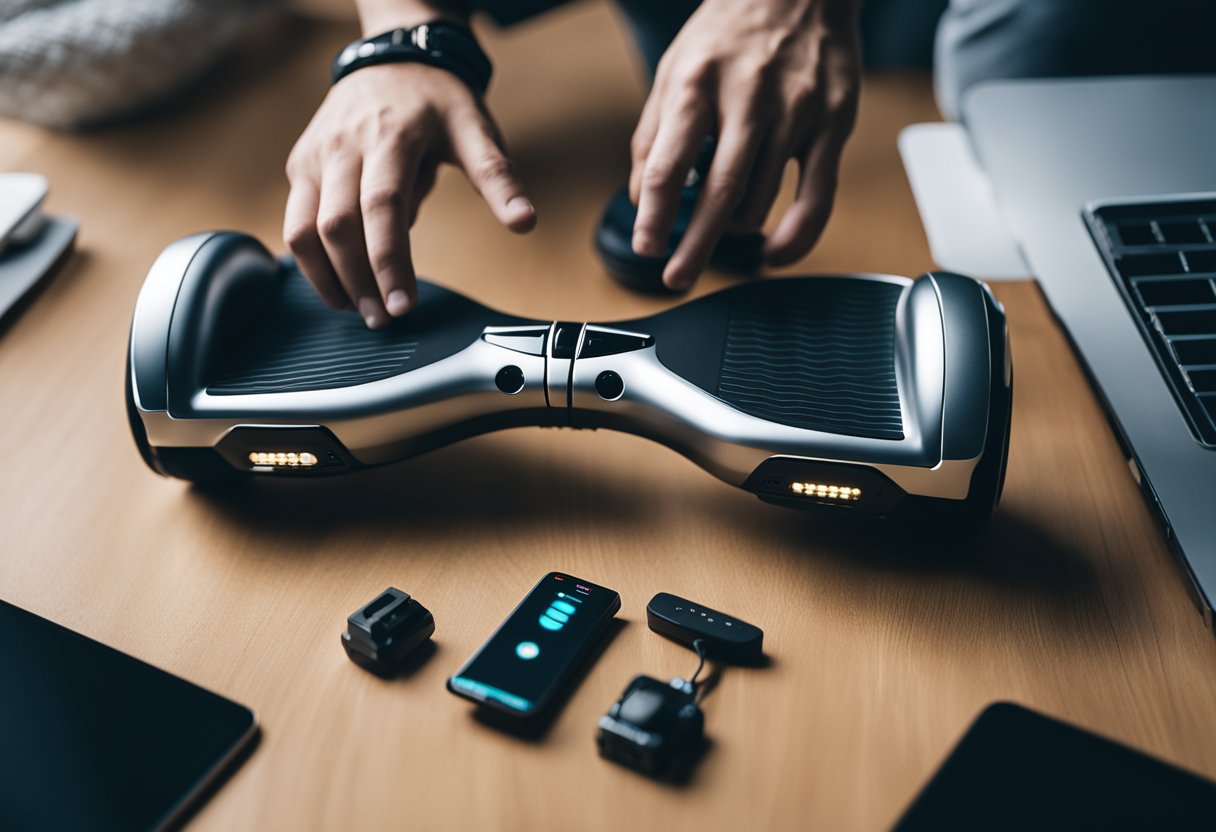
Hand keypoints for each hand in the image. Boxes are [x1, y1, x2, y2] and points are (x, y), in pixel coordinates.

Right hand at [284, 57, 534, 327]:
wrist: (393, 58)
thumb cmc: (437, 101)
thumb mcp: (475, 129)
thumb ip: (497, 178)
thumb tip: (525, 222)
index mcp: (391, 135)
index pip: (383, 207)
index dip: (389, 261)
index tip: (404, 306)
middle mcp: (343, 145)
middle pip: (337, 226)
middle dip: (359, 281)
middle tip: (385, 320)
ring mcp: (314, 156)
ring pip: (303, 230)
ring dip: (327, 279)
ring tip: (359, 310)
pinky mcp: (299, 166)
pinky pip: (293, 224)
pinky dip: (310, 263)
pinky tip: (337, 288)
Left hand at [628, 0, 860, 289]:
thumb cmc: (728, 35)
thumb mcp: (674, 72)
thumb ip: (654, 136)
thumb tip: (642, 200)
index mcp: (697, 83)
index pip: (670, 165)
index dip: (655, 216)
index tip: (648, 248)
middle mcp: (748, 97)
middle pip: (719, 193)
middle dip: (694, 246)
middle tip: (676, 279)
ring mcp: (796, 111)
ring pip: (761, 199)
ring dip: (736, 227)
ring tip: (725, 219)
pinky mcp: (832, 123)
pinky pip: (817, 198)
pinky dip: (794, 237)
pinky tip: (773, 253)